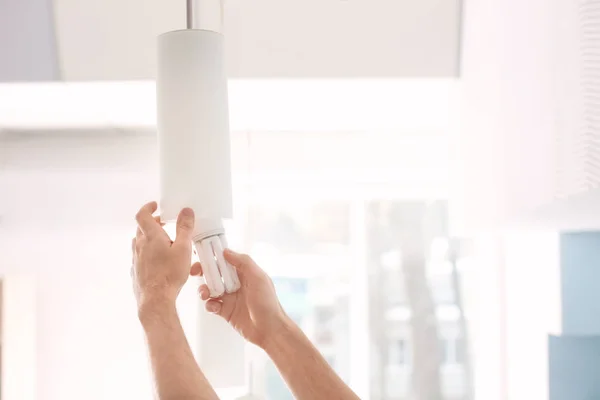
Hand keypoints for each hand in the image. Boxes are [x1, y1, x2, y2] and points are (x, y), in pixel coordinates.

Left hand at [132, 202, 195, 316]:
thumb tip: (186, 212)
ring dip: (150, 239)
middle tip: (164, 224)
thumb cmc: (169, 274)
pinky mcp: (136, 271)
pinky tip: (159, 261)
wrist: (155, 299)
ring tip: (164, 243)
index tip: (155, 206)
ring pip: (140, 243)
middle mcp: (140, 245)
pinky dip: (148, 253)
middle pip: (141, 228)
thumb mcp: (183, 248)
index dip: (148, 208)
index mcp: (151, 236)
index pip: (143, 215)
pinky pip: (140, 257)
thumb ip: (184, 228)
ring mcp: (136, 259)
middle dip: (153, 223)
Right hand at [192, 250, 288, 347]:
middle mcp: (236, 283)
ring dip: (203, 289)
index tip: (200, 253)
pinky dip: (209, 305)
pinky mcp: (226, 311)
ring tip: (204, 294)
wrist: (269, 330)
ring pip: (210, 289)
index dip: (213, 256)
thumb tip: (225, 251)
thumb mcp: (258, 278)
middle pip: (214, 273)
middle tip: (194, 272)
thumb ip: (243, 262)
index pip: (225, 260)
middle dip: (203, 271)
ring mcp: (230, 298)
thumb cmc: (268, 303)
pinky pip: (212, 305)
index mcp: (244, 273)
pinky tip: (215, 307)